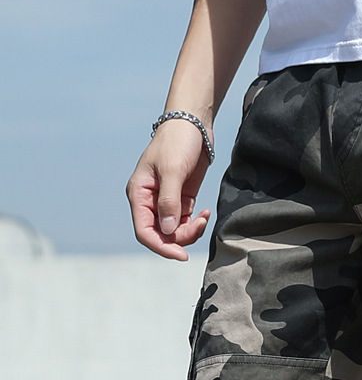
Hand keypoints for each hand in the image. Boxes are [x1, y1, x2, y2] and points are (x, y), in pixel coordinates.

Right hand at [126, 119, 211, 260]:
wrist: (193, 125)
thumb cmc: (177, 142)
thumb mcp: (173, 170)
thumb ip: (169, 201)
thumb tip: (167, 231)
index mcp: (139, 194)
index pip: (144, 231)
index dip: (161, 246)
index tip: (181, 255)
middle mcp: (149, 201)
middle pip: (161, 234)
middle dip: (180, 238)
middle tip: (200, 226)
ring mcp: (165, 201)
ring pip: (174, 231)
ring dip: (190, 231)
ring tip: (204, 216)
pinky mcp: (181, 199)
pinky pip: (185, 222)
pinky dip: (196, 223)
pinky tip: (205, 213)